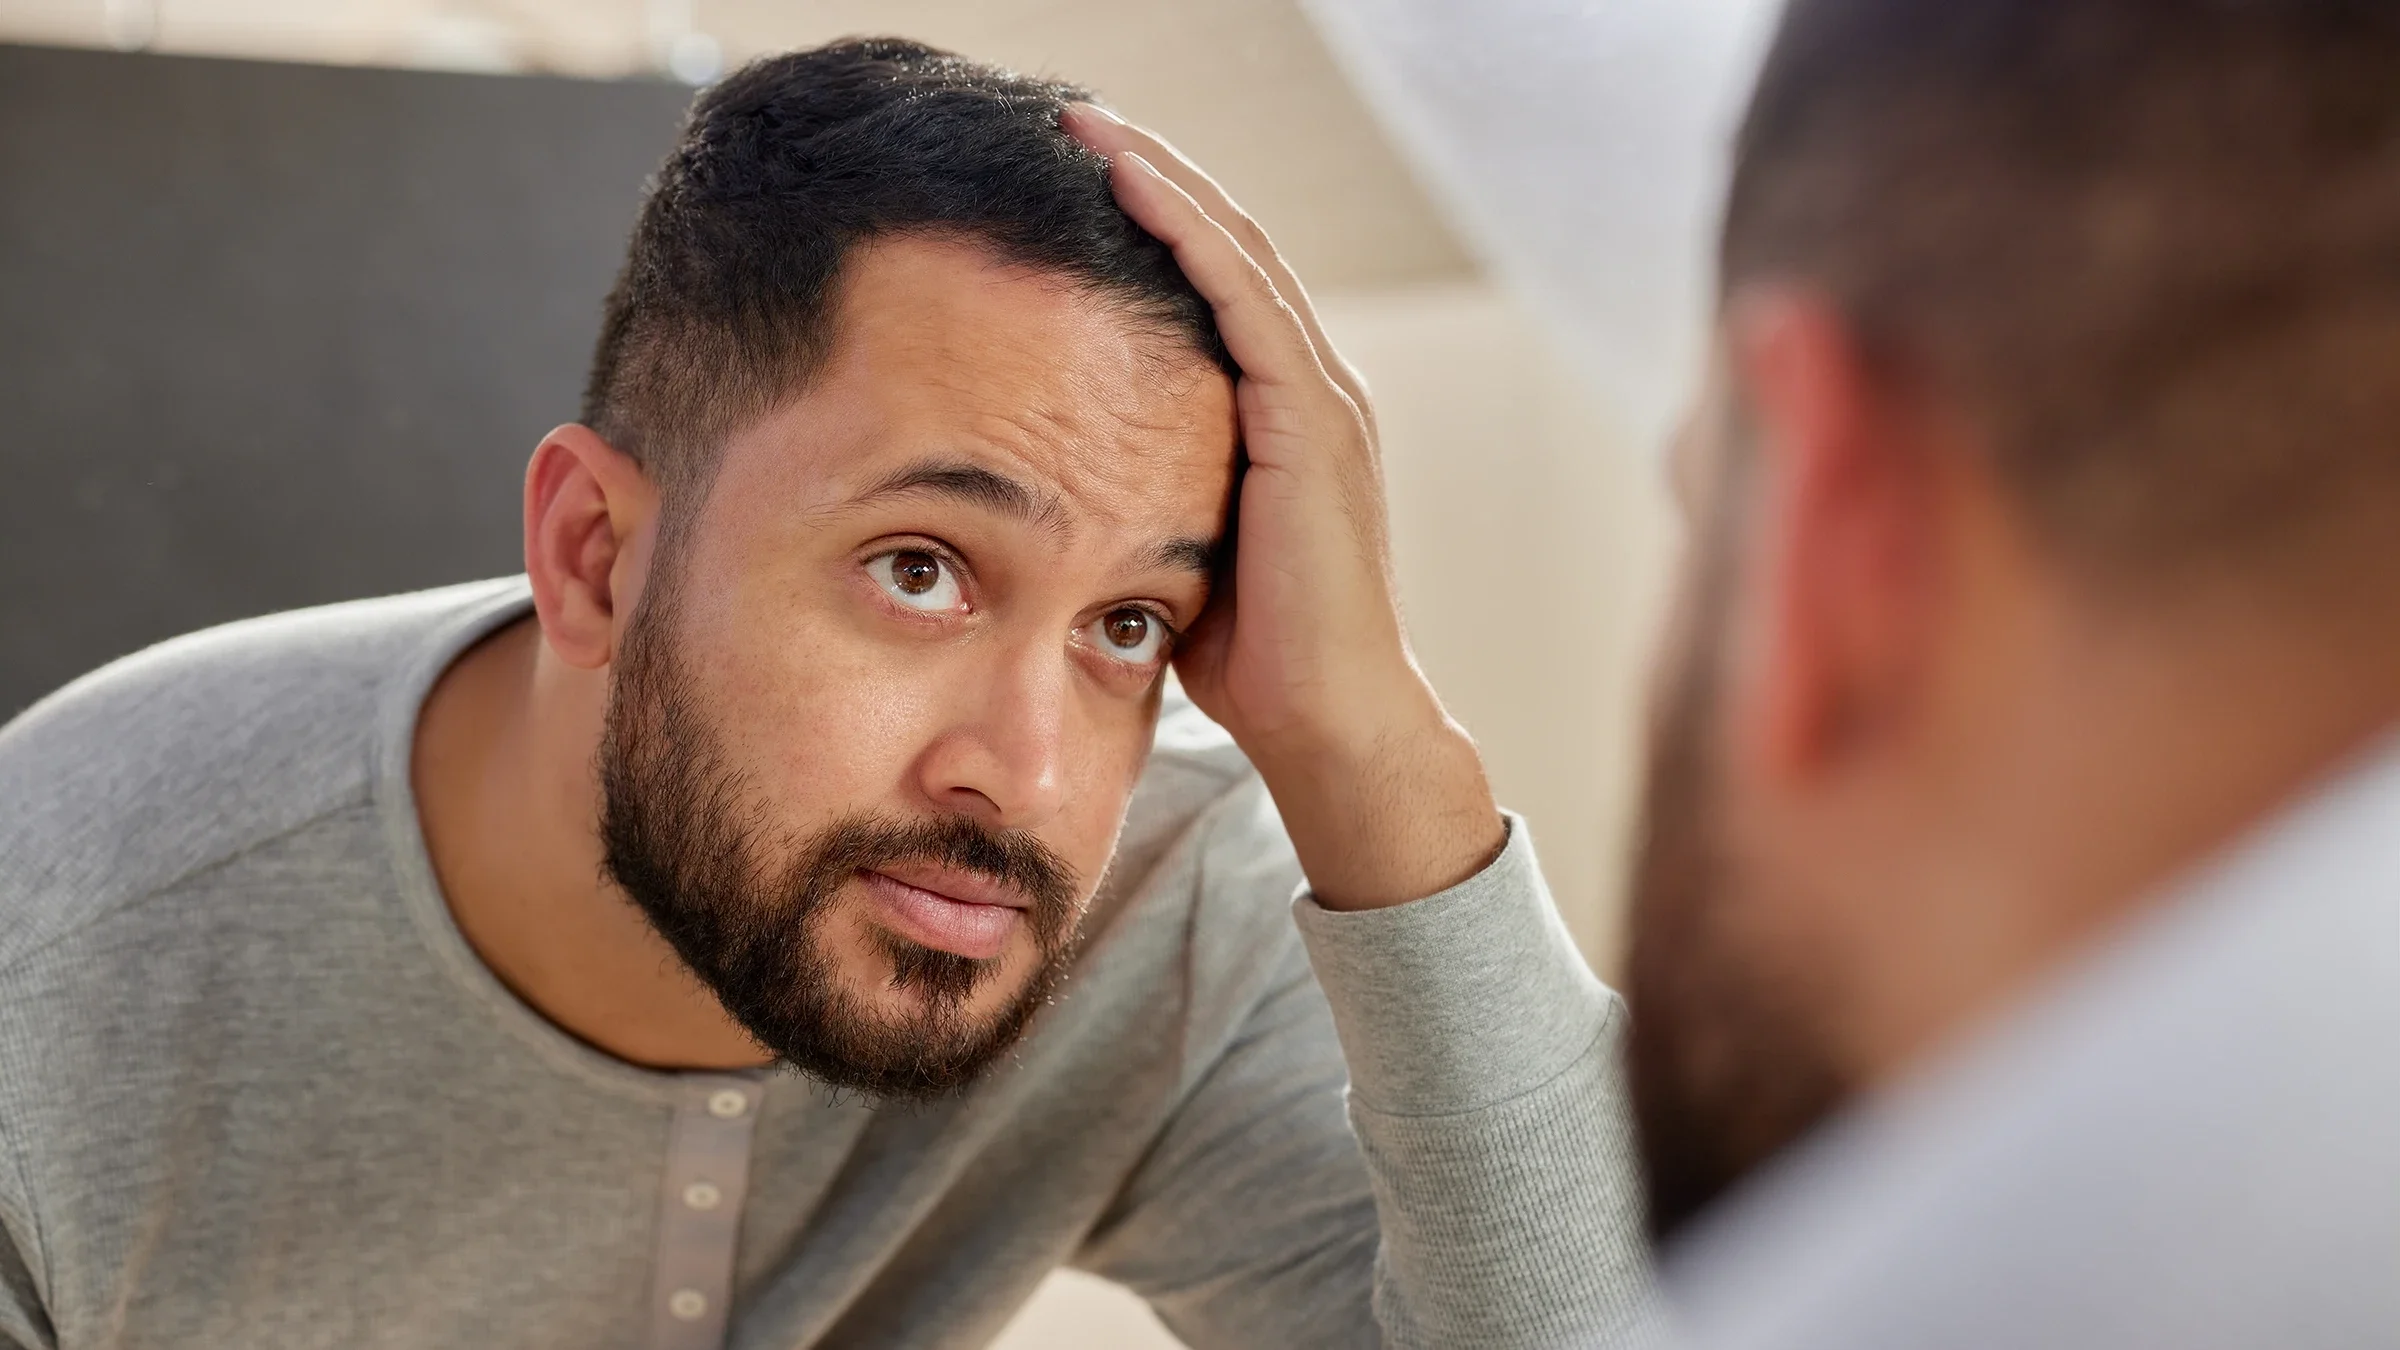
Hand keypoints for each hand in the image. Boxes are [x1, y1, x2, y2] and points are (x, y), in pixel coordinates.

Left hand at [1061, 104, 1503, 910]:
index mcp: (1287, 415)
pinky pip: (1245, 301)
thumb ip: (1149, 491)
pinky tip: (1130, 184)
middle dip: (1153, 172)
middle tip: (1074, 119)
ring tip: (1088, 127)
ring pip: (1238, 252)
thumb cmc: (1254, 657)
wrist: (1330, 724)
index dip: (1155, 218)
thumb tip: (1064, 477)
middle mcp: (1315, 389)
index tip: (1077, 174)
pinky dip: (1187, 234)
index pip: (1220, 285)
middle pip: (1231, 244)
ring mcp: (1323, 401)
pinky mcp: (1312, 423)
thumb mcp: (1182, 546)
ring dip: (1161, 180)